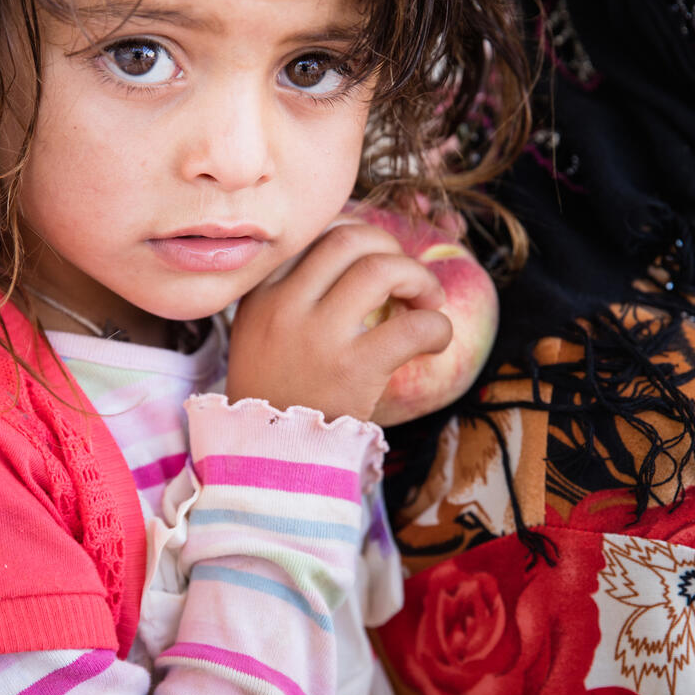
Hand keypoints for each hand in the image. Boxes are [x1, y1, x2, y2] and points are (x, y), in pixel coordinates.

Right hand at [226, 223, 451, 421]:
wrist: (268, 459)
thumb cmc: (275, 395)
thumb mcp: (259, 334)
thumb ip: (290, 295)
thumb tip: (357, 260)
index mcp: (261, 294)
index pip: (316, 235)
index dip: (357, 240)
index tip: (372, 261)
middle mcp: (284, 306)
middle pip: (350, 239)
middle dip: (390, 249)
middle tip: (406, 281)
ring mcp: (318, 336)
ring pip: (381, 268)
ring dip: (417, 277)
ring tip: (427, 302)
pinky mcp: (353, 369)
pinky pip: (412, 327)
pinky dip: (436, 326)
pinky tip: (434, 340)